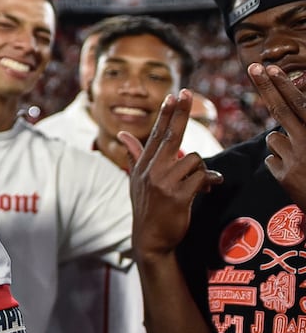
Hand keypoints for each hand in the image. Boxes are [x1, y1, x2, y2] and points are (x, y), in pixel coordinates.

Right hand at [119, 90, 222, 261]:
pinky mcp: (177, 195)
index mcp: (144, 165)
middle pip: (171, 135)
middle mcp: (151, 170)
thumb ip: (134, 155)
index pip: (157, 133)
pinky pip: (202, 177)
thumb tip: (124, 134)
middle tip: (186, 93)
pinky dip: (209, 182)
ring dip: (202, 171)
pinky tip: (208, 189)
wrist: (151, 239)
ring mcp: (163, 182)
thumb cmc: (147, 208)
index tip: (173, 94)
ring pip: (195, 160)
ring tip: (200, 184)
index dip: (166, 113)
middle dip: (179, 112)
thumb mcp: (136, 180)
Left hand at [249, 63, 305, 207]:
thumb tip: (298, 101)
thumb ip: (305, 123)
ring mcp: (296, 160)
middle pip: (281, 110)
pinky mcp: (284, 177)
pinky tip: (295, 174)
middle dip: (266, 86)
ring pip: (273, 139)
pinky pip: (271, 159)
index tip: (269, 69)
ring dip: (281, 144)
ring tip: (301, 160)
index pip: (299, 104)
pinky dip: (279, 163)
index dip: (283, 85)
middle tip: (253, 66)